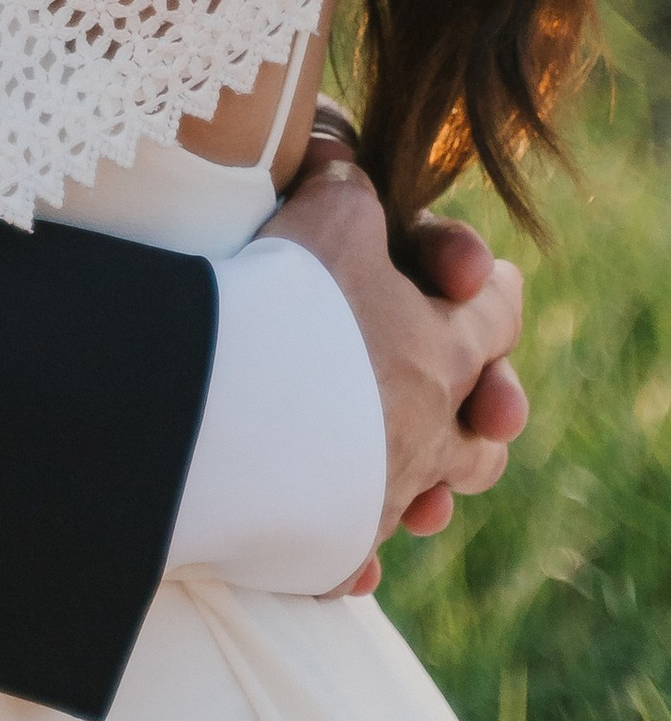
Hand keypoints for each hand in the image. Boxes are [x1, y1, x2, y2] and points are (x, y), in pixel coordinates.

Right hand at [267, 138, 526, 593]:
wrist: (224, 415)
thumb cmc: (288, 307)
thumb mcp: (329, 221)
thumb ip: (348, 192)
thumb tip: (345, 166)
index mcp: (444, 351)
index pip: (496, 314)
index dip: (493, 288)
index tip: (489, 278)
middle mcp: (429, 431)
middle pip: (485, 426)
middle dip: (483, 407)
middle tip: (470, 395)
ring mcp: (382, 494)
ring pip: (431, 493)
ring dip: (429, 482)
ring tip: (413, 478)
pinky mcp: (330, 545)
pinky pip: (356, 554)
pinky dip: (355, 546)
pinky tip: (345, 553)